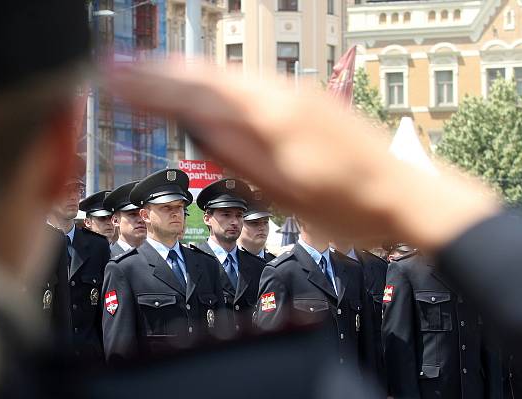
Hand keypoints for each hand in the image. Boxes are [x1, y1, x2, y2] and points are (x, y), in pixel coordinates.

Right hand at [108, 61, 500, 252]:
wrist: (407, 195)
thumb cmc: (348, 207)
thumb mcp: (283, 192)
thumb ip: (235, 154)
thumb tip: (192, 124)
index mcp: (270, 116)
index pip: (196, 94)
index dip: (151, 87)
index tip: (114, 80)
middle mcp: (281, 91)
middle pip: (208, 74)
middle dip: (160, 71)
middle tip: (118, 67)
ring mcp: (297, 90)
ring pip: (228, 73)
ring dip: (185, 72)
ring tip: (148, 71)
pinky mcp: (306, 98)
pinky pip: (247, 81)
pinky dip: (214, 80)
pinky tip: (203, 84)